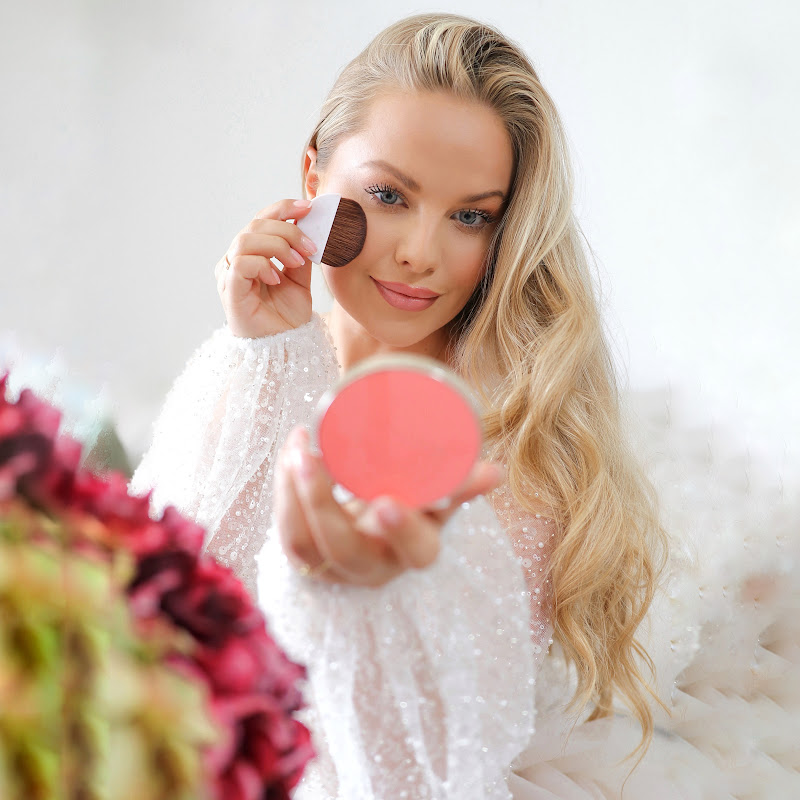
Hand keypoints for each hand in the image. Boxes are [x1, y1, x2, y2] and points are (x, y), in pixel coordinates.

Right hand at [214, 199, 318, 337]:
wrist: (283, 346)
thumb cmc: (286, 316)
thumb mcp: (300, 280)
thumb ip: (299, 255)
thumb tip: (308, 227)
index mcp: (252, 253)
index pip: (263, 220)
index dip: (284, 209)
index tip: (309, 208)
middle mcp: (236, 259)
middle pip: (256, 225)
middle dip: (288, 231)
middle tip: (311, 248)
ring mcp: (229, 273)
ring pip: (246, 239)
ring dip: (277, 246)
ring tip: (296, 262)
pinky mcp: (229, 288)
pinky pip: (240, 263)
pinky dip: (262, 265)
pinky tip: (276, 278)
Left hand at [274, 425, 503, 586]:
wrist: (374, 524)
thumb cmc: (413, 504)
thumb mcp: (437, 498)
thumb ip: (458, 485)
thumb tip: (494, 473)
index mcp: (414, 551)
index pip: (415, 550)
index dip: (403, 529)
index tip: (388, 501)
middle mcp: (372, 566)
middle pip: (344, 549)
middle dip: (323, 505)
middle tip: (313, 457)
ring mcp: (333, 565)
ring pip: (304, 540)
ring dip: (294, 491)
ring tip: (299, 444)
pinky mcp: (305, 555)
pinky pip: (286, 528)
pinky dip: (283, 488)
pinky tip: (292, 451)